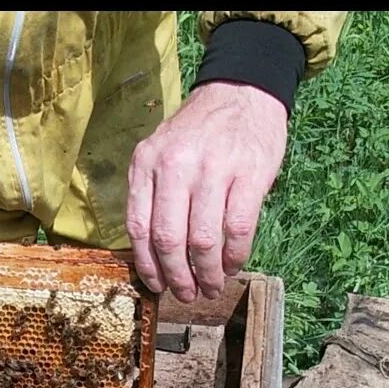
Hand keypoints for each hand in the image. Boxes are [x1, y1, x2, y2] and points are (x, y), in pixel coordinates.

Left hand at [126, 80, 286, 301]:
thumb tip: (153, 255)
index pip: (139, 227)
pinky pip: (237, 229)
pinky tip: (232, 265)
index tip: (158, 286)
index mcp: (147, 163)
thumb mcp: (162, 152)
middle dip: (178, 277)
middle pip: (169, 239)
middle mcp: (175, 165)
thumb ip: (153, 194)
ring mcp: (213, 169)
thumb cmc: (200, 132)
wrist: (242, 92)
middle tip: (187, 295)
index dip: (148, 266)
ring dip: (207, 274)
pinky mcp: (249, 174)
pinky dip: (234, 256)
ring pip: (203, 240)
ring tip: (212, 287)